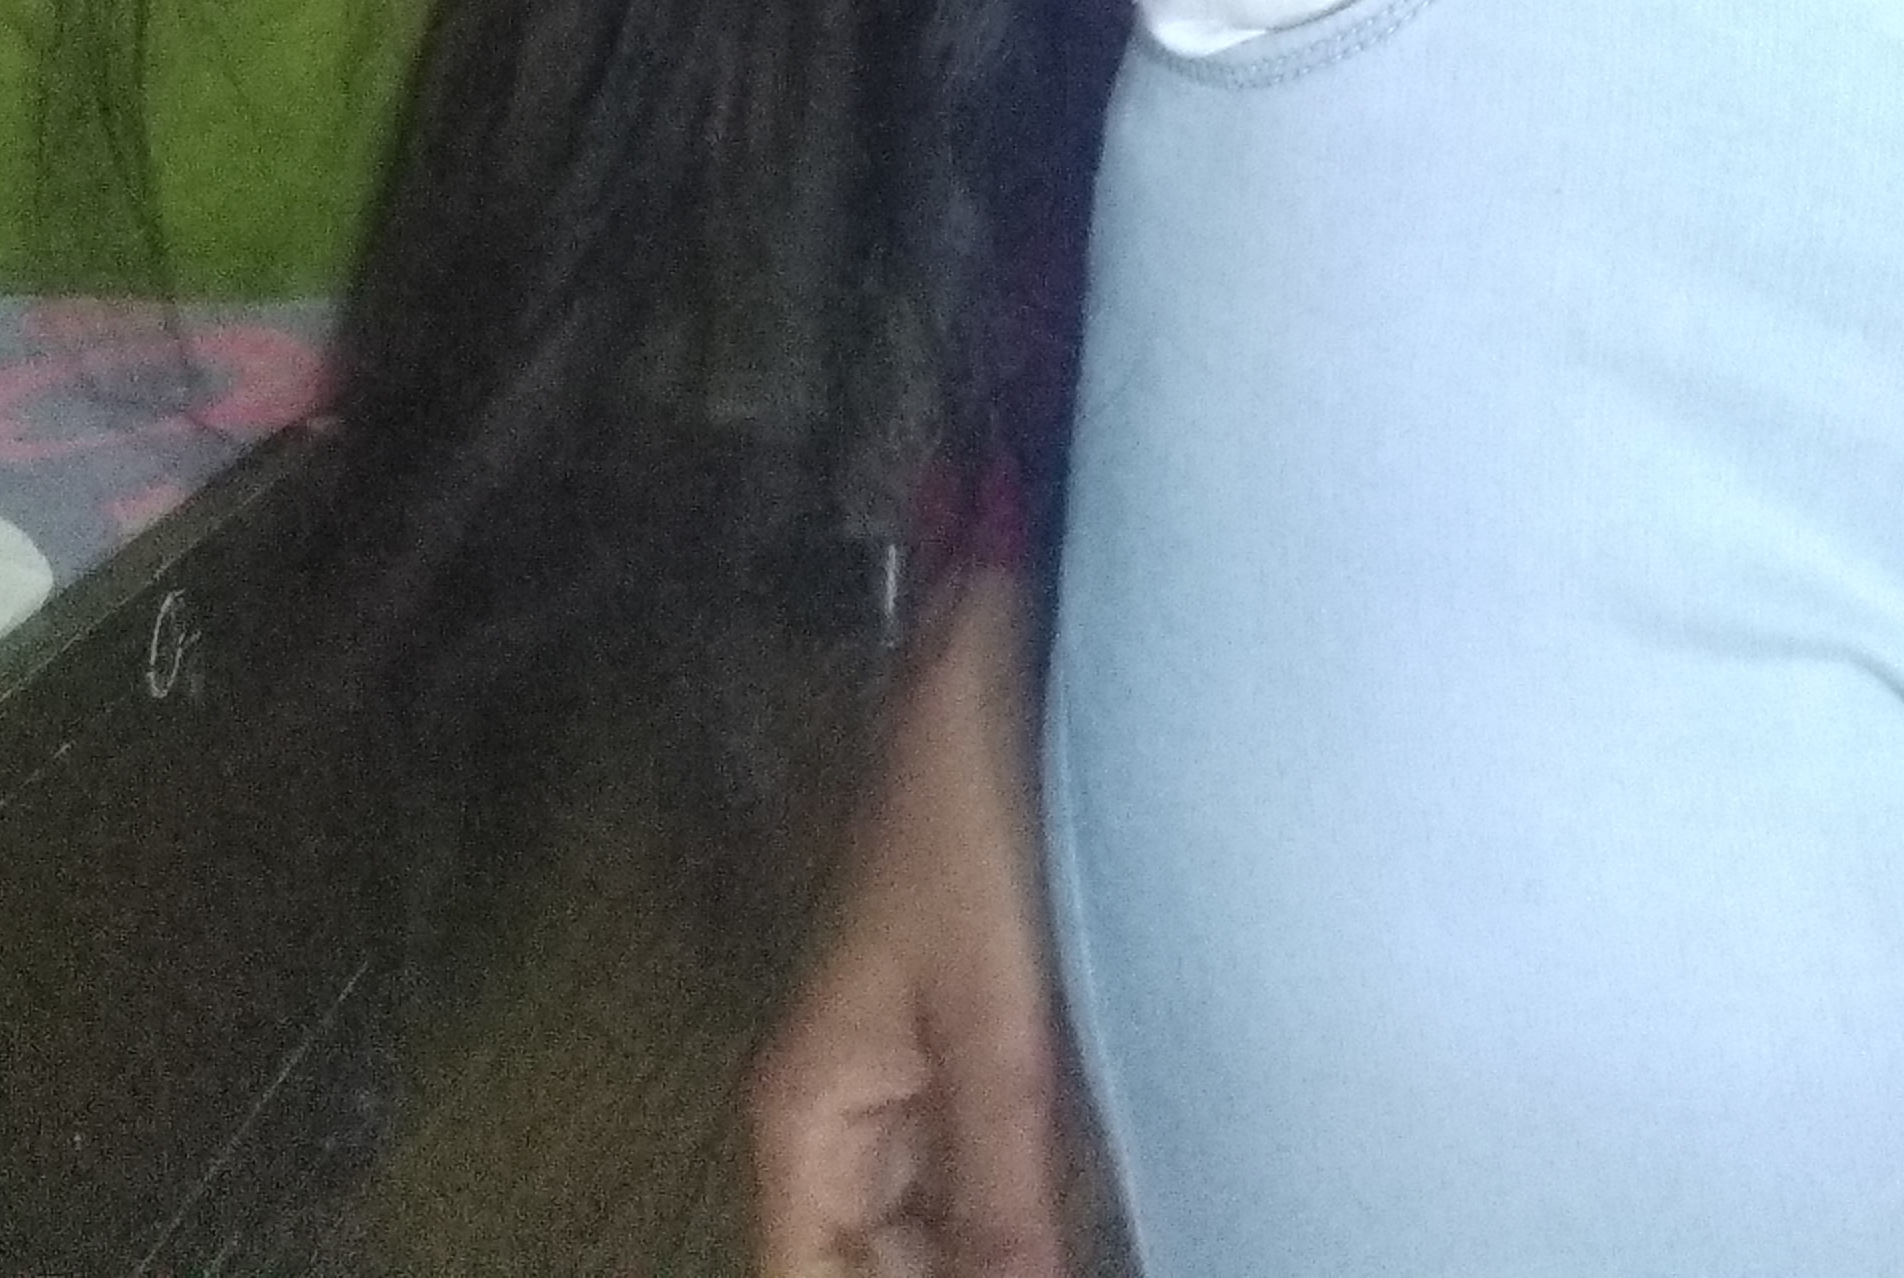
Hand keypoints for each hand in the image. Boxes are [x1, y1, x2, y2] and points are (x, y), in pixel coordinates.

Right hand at [751, 567, 1083, 1276]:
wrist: (991, 683)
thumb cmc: (971, 826)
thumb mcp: (994, 1013)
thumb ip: (1001, 1181)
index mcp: (810, 1122)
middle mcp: (842, 1126)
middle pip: (877, 1272)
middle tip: (1068, 1264)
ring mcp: (905, 1094)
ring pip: (936, 1239)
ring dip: (1004, 1253)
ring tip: (1083, 1244)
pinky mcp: (969, 1060)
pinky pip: (984, 1181)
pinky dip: (1030, 1218)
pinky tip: (1093, 1224)